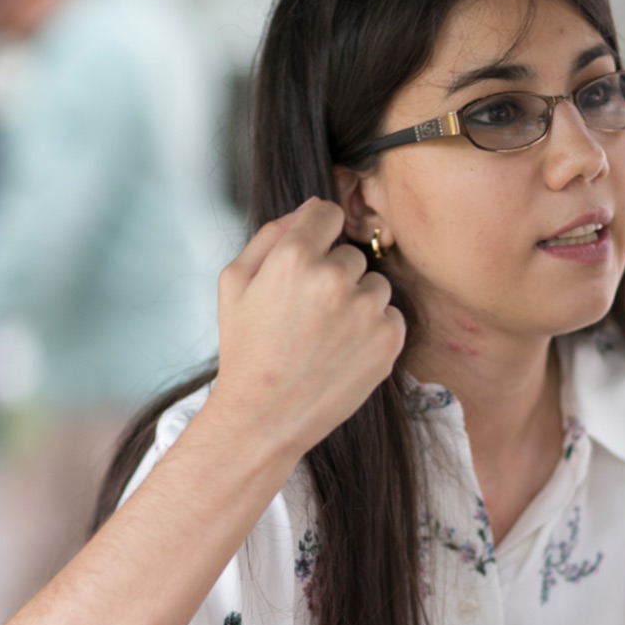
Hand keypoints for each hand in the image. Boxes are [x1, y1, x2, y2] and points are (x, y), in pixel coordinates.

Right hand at [210, 197, 405, 459]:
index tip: (310, 262)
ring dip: (357, 302)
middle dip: (334, 276)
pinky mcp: (389, 338)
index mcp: (293, 257)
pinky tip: (344, 351)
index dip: (318, 235)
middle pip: (351, 253)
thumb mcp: (234, 284)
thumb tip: (311, 207)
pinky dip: (373, 329)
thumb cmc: (246, 350)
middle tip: (308, 315)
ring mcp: (366, 309)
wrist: (264, 417)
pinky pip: (391, 314)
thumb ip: (271, 235)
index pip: (327, 213)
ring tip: (326, 336)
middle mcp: (333, 277)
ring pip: (374, 284)